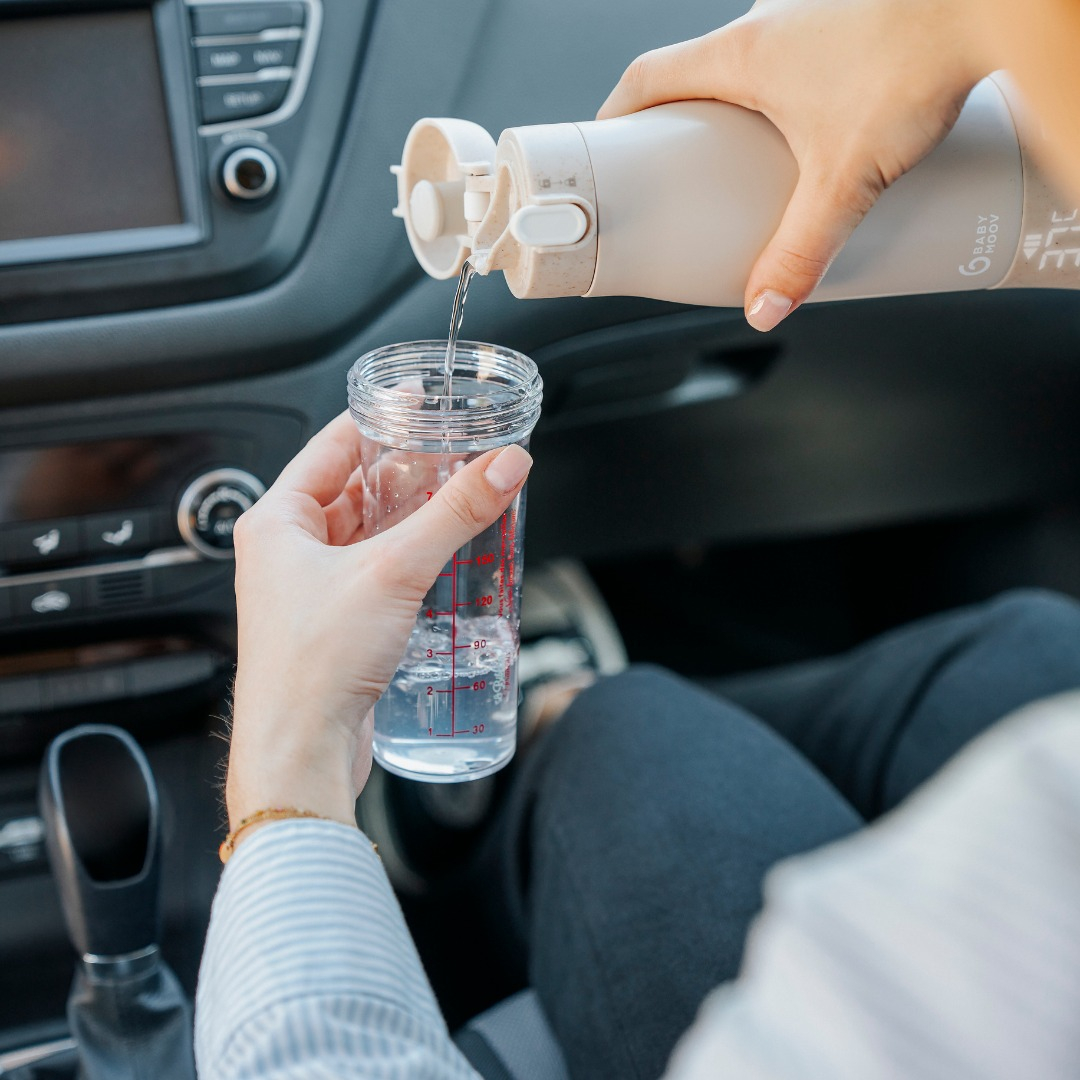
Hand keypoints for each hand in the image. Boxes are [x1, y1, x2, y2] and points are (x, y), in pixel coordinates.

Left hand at [225, 412, 532, 832]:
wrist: (301, 751)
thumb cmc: (312, 666)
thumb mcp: (394, 570)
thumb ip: (454, 513)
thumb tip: (501, 467)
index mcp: (275, 521)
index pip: (330, 446)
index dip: (378, 420)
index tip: (418, 403)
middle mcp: (283, 551)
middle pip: (350, 489)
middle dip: (403, 472)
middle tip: (451, 454)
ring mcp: (306, 589)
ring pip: (363, 533)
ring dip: (407, 517)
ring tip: (454, 499)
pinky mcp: (332, 623)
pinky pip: (370, 572)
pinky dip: (403, 557)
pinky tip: (438, 557)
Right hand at [598, 0, 989, 330]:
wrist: (992, 2)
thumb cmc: (916, 62)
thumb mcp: (844, 178)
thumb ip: (801, 249)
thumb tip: (766, 303)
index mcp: (743, 54)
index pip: (648, 76)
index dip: (617, 112)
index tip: (606, 141)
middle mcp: (771, 19)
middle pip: (697, 67)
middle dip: (678, 114)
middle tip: (679, 160)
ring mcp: (813, 7)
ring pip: (753, 53)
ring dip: (739, 95)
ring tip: (753, 145)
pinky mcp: (854, 11)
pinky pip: (801, 45)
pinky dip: (791, 80)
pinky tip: (824, 112)